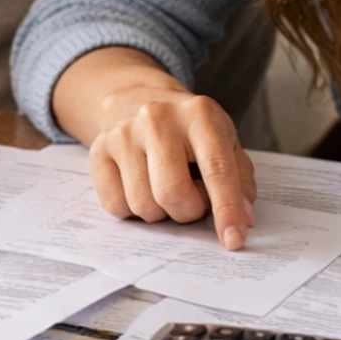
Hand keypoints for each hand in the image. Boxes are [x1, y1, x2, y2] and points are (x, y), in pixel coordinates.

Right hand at [89, 81, 257, 249]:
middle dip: (188, 211)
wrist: (139, 100)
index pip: (216, 169)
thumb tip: (242, 219)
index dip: (226, 208)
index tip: (233, 239)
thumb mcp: (225, 142)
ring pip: (143, 205)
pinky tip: (141, 187)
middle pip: (173, 193)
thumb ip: (239, 179)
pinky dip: (132, 209)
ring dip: (160, 211)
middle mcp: (157, 118)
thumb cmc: (189, 130)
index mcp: (199, 115)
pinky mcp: (98, 151)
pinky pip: (116, 206)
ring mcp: (123, 134)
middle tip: (193, 199)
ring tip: (165, 188)